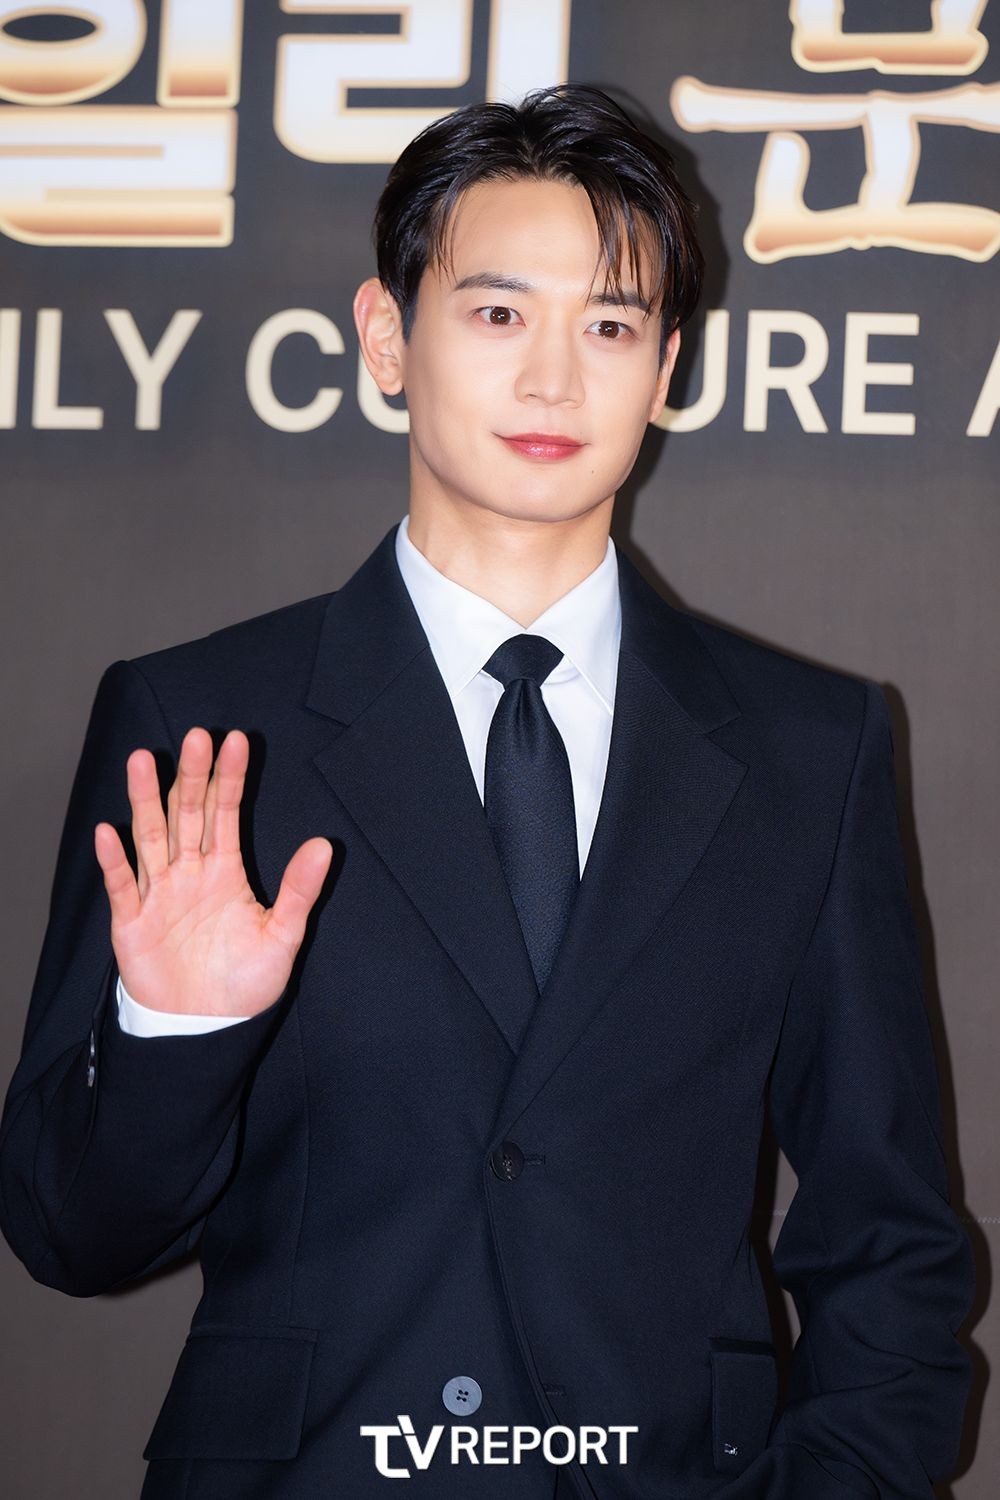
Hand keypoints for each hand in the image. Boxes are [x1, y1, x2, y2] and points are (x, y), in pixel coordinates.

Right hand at [94, 727, 332, 1016]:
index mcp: (224, 870)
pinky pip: (123, 886)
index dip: (231, 778)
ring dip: (146, 800)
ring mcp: (159, 895)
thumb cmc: (245, 982)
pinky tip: (109, 832)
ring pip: (151, 837)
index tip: (237, 742)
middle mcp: (189, 873)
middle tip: (196, 736)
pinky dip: (115, 861)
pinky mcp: (133, 923)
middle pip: (188, 814)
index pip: (226, 813)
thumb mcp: (282, 936)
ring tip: (143, 761)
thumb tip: (324, 844)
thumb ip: (300, 890)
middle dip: (192, 776)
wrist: (208, 1028)